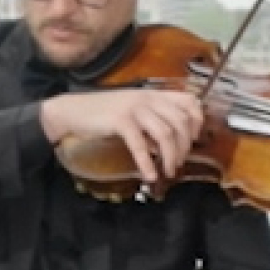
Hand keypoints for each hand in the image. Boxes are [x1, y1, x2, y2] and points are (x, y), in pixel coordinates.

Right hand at [40, 86, 203, 187]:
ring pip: (165, 134)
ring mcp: (134, 109)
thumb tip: (167, 141)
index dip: (196, 122)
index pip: (188, 102)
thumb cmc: (102, 113)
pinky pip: (141, 145)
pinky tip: (150, 175)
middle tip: (179, 162)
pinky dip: (147, 163)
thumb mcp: (132, 110)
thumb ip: (151, 119)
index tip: (193, 139)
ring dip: (170, 157)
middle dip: (184, 146)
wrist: (72, 111)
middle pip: (180, 122)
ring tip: (168, 171)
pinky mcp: (121, 121)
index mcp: (153, 94)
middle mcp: (148, 98)